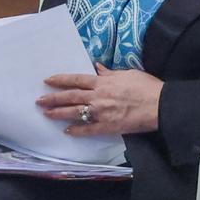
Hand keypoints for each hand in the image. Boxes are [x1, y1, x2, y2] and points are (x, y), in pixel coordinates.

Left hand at [38, 70, 162, 136]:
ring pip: (75, 112)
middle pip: (70, 96)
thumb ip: (110, 73)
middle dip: (53, 98)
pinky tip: (67, 131)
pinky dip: (77, 130)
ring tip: (46, 114)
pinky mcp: (109, 126)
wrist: (161, 105)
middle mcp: (98, 97)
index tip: (48, 81)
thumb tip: (98, 68)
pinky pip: (89, 130)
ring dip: (59, 113)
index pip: (76, 80)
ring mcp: (102, 113)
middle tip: (39, 101)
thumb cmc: (147, 87)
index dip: (60, 80)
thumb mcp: (127, 74)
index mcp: (103, 82)